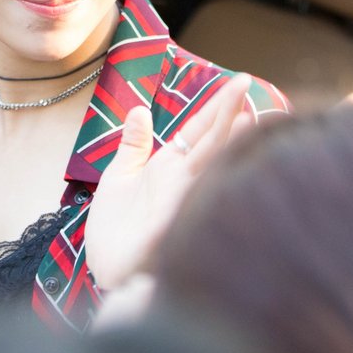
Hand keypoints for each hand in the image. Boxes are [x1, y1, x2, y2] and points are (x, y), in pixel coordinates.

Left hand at [84, 74, 254, 290]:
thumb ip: (132, 146)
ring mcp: (180, 204)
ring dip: (228, 144)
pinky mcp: (170, 228)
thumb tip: (138, 109)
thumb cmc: (114, 230)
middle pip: (211, 141)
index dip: (217, 106)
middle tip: (247, 81)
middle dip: (228, 112)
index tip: (239, 81)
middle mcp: (182, 182)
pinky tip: (223, 166)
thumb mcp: (118, 178)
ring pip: (210, 168)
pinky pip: (193, 204)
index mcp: (170, 167)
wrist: (105, 271)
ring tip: (247, 117)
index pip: (199, 130)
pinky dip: (210, 186)